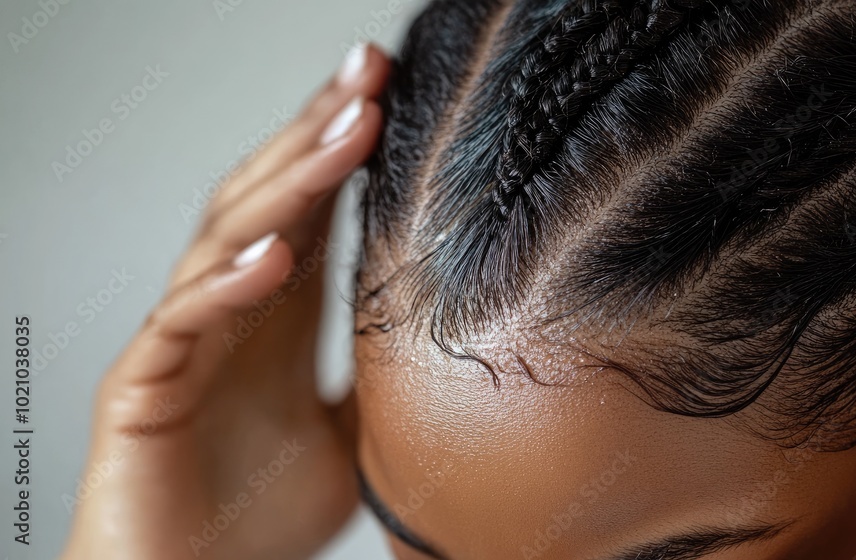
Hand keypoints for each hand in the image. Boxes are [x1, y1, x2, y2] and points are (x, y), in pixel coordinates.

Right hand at [60, 44, 389, 559]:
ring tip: (345, 138)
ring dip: (288, 187)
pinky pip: (183, 322)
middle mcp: (230, 310)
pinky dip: (228, 285)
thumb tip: (450, 344)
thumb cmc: (260, 515)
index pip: (313, 210)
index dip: (346, 151)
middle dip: (319, 133)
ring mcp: (184, 340)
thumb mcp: (351, 433)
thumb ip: (381, 378)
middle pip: (272, 199)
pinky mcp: (142, 385)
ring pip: (228, 239)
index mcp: (277, 314)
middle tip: (369, 73)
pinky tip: (276, 255)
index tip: (394, 96)